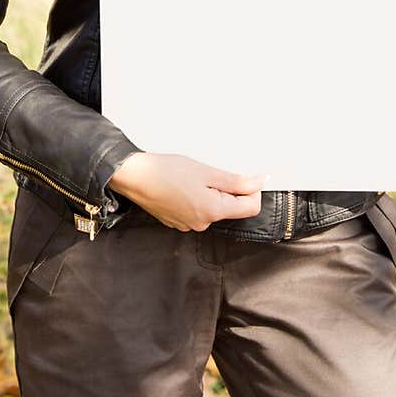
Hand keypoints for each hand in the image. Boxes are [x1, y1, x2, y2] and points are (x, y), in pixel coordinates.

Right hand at [107, 152, 264, 231]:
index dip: (253, 190)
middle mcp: (202, 223)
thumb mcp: (207, 172)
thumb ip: (237, 181)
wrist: (135, 177)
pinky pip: (196, 210)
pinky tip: (182, 186)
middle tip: (209, 173)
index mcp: (213, 211)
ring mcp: (189, 225)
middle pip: (231, 208)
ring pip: (212, 207)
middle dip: (227, 189)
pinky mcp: (178, 221)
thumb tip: (260, 183)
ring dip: (209, 193)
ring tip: (191, 178)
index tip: (247, 176)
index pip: (250, 208)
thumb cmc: (166, 172)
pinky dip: (195, 197)